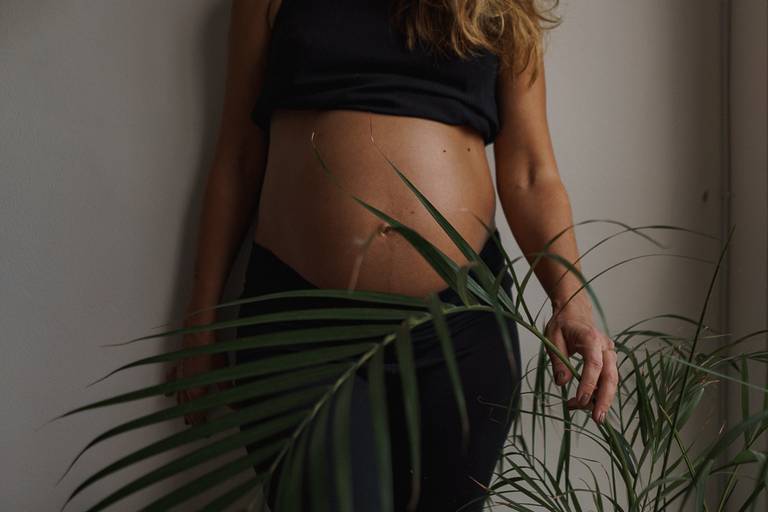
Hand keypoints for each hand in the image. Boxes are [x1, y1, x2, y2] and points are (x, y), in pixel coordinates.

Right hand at [165, 309, 231, 424]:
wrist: (197, 333)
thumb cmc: (210, 351)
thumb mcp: (223, 372)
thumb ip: (228, 390)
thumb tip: (237, 405)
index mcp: (196, 391)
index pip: (197, 414)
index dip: (201, 424)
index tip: (204, 432)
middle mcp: (185, 387)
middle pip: (186, 408)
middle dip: (191, 418)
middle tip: (194, 428)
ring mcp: (179, 377)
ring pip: (178, 398)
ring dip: (181, 408)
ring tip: (183, 418)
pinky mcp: (178, 367)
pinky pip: (171, 382)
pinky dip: (169, 389)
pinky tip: (168, 395)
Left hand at [544, 300, 617, 424]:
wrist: (574, 311)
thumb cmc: (562, 324)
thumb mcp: (552, 338)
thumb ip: (558, 360)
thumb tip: (562, 383)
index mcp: (591, 338)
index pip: (594, 364)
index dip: (589, 384)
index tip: (580, 400)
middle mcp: (605, 346)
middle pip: (610, 376)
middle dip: (604, 399)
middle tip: (597, 419)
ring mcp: (609, 353)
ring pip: (612, 380)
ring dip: (601, 398)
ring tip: (585, 412)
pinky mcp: (608, 360)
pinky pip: (608, 379)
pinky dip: (599, 392)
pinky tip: (585, 402)